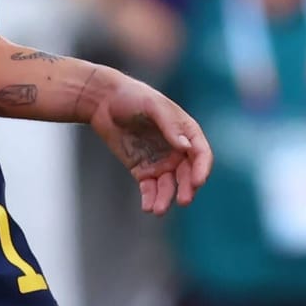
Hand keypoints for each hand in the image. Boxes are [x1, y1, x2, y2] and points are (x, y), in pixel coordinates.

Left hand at [83, 69, 213, 216]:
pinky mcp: (142, 170)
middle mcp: (176, 149)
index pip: (201, 153)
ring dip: (166, 198)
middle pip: (187, 174)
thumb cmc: (132, 96)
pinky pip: (150, 188)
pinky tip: (147, 207)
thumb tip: (187, 147)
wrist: (103, 101)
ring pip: (168, 185)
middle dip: (186, 188)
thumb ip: (170, 126)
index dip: (202, 169)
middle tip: (183, 200)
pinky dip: (150, 198)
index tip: (197, 182)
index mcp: (185, 131)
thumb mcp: (153, 106)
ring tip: (157, 209)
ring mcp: (159, 161)